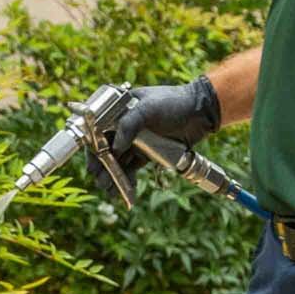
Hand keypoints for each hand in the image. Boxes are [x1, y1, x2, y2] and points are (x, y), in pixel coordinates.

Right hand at [97, 76, 221, 197]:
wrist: (201, 112)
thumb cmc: (173, 102)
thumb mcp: (148, 108)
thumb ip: (128, 125)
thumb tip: (116, 148)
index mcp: (118, 110)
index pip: (97, 131)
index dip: (93, 149)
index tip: (93, 165)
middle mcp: (123, 126)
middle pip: (106, 150)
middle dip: (103, 168)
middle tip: (102, 182)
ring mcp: (135, 140)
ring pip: (118, 162)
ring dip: (113, 177)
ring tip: (111, 191)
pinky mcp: (146, 152)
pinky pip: (132, 168)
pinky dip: (128, 179)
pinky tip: (126, 190)